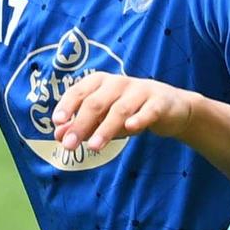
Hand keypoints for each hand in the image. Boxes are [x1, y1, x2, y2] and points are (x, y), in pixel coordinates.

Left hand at [50, 72, 192, 155]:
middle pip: (96, 103)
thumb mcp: (104, 118)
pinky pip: (148, 111)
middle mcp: (119, 83)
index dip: (67, 105)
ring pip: (120, 109)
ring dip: (105, 128)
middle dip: (81, 124)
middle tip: (69, 145)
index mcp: (101, 82)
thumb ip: (82, 125)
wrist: (172, 107)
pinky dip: (139, 118)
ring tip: (94, 147)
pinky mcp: (160, 102)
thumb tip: (59, 135)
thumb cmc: (131, 110)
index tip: (57, 122)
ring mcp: (141, 91)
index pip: (79, 91)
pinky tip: (131, 128)